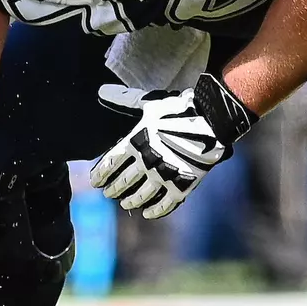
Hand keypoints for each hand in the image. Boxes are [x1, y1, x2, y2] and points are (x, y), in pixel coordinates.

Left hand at [90, 72, 256, 218]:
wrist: (211, 121)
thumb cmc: (177, 110)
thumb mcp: (149, 103)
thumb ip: (124, 101)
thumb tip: (102, 92)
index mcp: (135, 142)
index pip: (111, 163)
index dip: (101, 174)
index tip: (95, 182)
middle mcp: (146, 162)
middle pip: (124, 181)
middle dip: (114, 189)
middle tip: (108, 194)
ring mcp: (164, 176)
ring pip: (141, 195)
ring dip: (131, 200)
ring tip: (125, 203)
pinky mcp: (181, 185)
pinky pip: (165, 204)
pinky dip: (155, 210)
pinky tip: (147, 213)